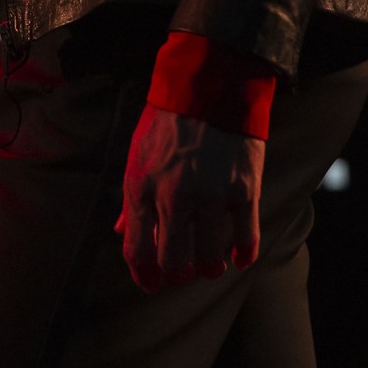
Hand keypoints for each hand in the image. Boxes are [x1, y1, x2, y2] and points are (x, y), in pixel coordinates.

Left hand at [113, 102, 263, 292]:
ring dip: (210, 267)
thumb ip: (131, 196)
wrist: (210, 83)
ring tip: (212, 264)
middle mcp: (173, 197)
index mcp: (142, 187)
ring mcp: (210, 196)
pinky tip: (239, 257)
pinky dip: (243, 254)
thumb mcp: (138, 153)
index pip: (137, 249)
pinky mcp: (243, 191)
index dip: (144, 274)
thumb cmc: (169, 118)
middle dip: (178, 273)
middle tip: (184, 271)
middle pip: (173, 262)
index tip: (152, 284)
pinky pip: (246, 239)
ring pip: (209, 258)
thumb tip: (121, 231)